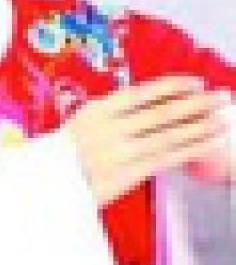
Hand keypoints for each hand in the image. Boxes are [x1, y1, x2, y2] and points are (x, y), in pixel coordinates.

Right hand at [62, 76, 229, 206]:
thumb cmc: (67, 152)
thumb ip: (114, 113)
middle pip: (161, 113)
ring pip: (168, 136)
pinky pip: (166, 159)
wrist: (46, 183)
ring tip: (222, 119)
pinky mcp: (128, 174)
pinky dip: (190, 149)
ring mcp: (119, 152)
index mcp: (97, 109)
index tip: (195, 81)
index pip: (141, 92)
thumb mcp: (83, 122)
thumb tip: (155, 102)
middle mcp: (109, 127)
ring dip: (199, 127)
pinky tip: (207, 143)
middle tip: (220, 96)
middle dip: (196, 103)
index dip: (172, 86)